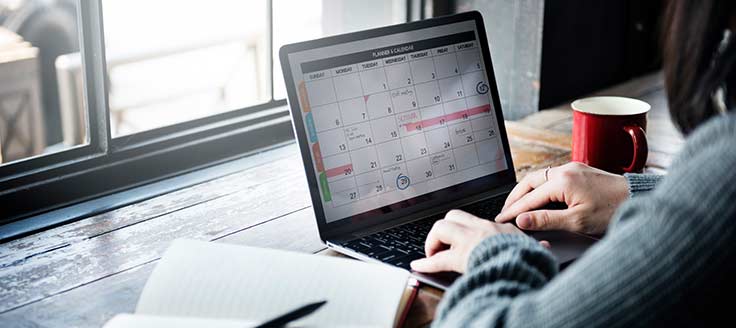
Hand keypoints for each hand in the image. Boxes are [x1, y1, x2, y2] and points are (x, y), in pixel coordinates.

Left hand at [410, 210, 530, 272]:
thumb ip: (537, 247)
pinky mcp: (461, 257)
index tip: (457, 236)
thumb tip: (545, 247)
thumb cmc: (530, 261)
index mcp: (498, 228)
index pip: (475, 221)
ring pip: (441, 228)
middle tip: (442, 244)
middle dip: (444, 229)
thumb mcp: (534, 249)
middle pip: (454, 216)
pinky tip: (418, 265)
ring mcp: (469, 241)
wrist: (524, 268)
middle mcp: (481, 230)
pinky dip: (426, 263)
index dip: (462, 228)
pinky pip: (437, 259)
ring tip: (434, 254)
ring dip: (434, 241)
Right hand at [495, 162, 629, 234]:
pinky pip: (551, 177)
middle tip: (505, 211)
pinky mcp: (579, 171)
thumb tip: (521, 220)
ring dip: (526, 191)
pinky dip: (539, 187)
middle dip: (515, 197)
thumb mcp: (577, 221)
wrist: (639, 198)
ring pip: (539, 177)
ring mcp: (573, 168)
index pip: (529, 198)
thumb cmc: (613, 210)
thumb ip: (546, 220)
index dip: (513, 211)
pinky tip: (538, 197)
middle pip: (529, 181)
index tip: (502, 220)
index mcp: (562, 181)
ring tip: (517, 205)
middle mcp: (565, 170)